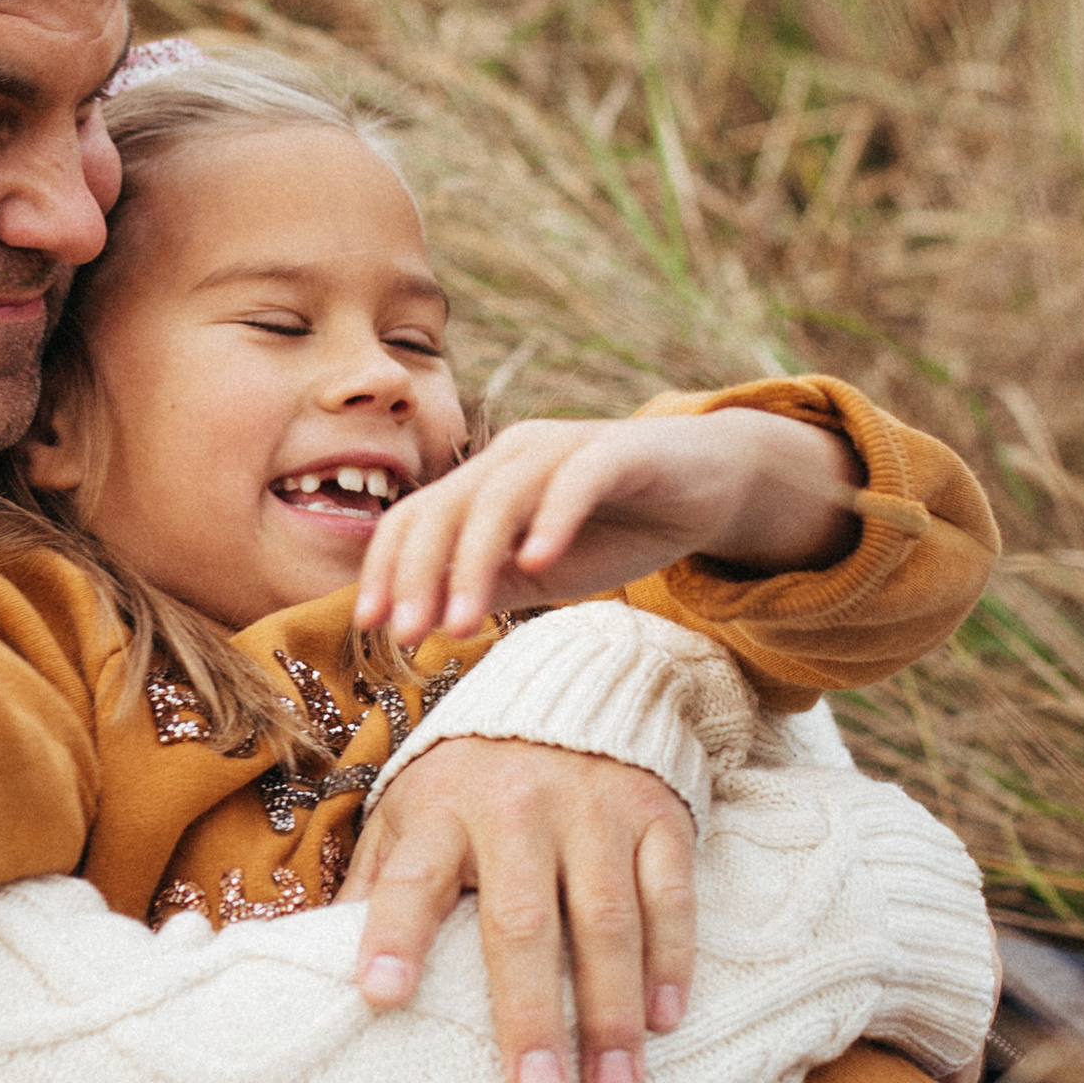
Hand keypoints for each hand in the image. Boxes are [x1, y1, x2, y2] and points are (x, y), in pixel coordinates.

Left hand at [339, 735, 695, 1082]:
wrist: (572, 684)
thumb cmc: (471, 777)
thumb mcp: (408, 809)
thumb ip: (379, 881)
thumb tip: (322, 965)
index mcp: (441, 810)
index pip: (411, 879)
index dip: (394, 936)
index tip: (382, 997)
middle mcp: (517, 807)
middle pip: (521, 921)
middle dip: (529, 1013)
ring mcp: (594, 809)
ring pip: (607, 919)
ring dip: (611, 1010)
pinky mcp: (657, 814)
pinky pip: (670, 896)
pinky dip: (670, 961)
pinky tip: (663, 1022)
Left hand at [355, 411, 856, 648]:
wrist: (709, 485)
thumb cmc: (617, 529)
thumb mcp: (543, 571)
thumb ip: (490, 585)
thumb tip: (428, 619)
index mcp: (484, 480)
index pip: (414, 517)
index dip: (386, 569)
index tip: (374, 626)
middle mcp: (513, 454)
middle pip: (442, 506)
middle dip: (417, 574)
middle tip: (409, 636)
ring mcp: (564, 446)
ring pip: (498, 496)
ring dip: (471, 563)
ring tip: (462, 624)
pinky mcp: (621, 450)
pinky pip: (576, 480)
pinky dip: (552, 519)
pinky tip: (539, 563)